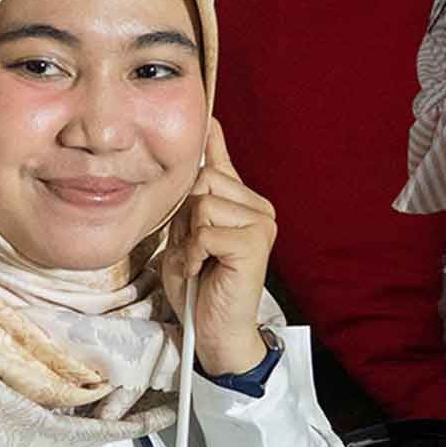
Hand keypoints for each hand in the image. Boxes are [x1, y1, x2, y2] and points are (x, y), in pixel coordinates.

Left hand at [156, 120, 276, 375]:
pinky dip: (194, 251)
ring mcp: (261, 223)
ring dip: (188, 236)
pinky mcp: (255, 242)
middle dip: (185, 214)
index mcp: (242, 203)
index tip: (207, 112)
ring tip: (197, 261)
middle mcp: (258, 207)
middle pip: (204, 178)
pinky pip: (207, 228)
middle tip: (191, 248)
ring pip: (203, 201)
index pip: (221, 160)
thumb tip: (189, 161)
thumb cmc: (197, 287)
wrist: (213, 334)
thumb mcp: (186, 235)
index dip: (211, 138)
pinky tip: (201, 270)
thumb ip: (190, 202)